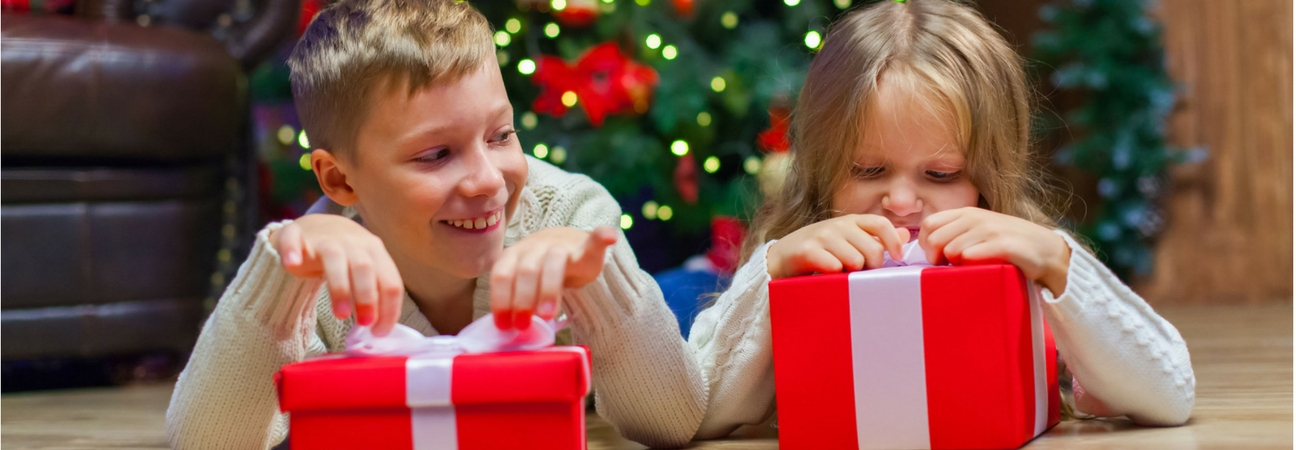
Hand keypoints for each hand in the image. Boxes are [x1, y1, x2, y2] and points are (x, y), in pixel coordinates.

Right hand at [269, 215, 403, 335]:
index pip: (389, 279)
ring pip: (334, 258)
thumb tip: (380, 327)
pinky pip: (292, 240)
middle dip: (368, 298)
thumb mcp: (366, 268)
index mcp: (374, 250)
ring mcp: (323, 237)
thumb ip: (374, 291)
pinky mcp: (295, 234)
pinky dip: (292, 251)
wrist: (315, 226)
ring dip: (340, 287)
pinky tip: (291, 265)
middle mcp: (352, 241)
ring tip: (341, 314)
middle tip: (364, 324)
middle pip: (364, 268)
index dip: (389, 307)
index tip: (380, 332)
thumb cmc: (345, 254)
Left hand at [489, 226, 617, 329]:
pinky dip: (602, 237)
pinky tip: (610, 238)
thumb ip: (517, 301)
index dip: (501, 300)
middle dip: (523, 299)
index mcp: (514, 256)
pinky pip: (595, 239)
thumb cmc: (540, 270)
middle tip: (524, 325)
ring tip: (549, 315)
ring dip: (549, 288)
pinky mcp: (586, 246)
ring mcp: (561, 245)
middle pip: (527, 270)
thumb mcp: (523, 282)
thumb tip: (507, 333)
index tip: (504, 325)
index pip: (502, 274)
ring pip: (554, 261)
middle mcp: (535, 247)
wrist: (565, 243)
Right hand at [766, 214, 909, 279]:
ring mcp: (821, 236)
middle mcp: (837, 225)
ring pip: (856, 260)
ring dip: (852, 274)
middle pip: (872, 249)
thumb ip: (876, 238)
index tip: (897, 258)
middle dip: (871, 267)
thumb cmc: (820, 252)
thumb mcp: (849, 241)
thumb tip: (906, 235)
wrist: (780, 258)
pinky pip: (834, 266)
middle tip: (860, 274)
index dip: (893, 241)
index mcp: (851, 222)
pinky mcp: (806, 250)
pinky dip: (835, 276)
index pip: (880, 224)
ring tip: (842, 276)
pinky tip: (829, 277)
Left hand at [918, 207, 1070, 293]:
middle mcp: (976, 217)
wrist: (1047, 250)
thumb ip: (956, 232)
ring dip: (957, 265)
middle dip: (937, 259)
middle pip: (935, 240)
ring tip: (970, 267)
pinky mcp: (1003, 245)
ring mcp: (990, 230)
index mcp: (966, 213)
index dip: (926, 244)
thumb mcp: (979, 230)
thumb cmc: (1008, 243)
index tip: (937, 258)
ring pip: (951, 250)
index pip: (929, 224)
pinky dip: (972, 266)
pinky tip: (983, 268)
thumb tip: (928, 248)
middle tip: (951, 268)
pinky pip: (971, 257)